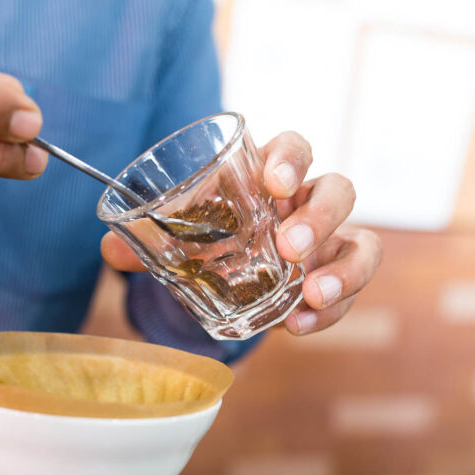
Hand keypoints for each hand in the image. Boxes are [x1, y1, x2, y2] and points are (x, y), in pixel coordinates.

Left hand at [100, 131, 381, 335]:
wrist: (227, 273)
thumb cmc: (209, 236)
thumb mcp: (178, 234)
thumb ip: (144, 238)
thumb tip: (111, 249)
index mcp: (271, 176)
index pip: (294, 148)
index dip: (290, 159)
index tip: (273, 183)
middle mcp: (309, 203)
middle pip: (338, 190)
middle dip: (319, 217)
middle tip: (287, 248)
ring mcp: (330, 243)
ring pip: (363, 242)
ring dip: (344, 269)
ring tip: (311, 293)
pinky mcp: (336, 279)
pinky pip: (351, 292)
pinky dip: (331, 312)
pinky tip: (299, 325)